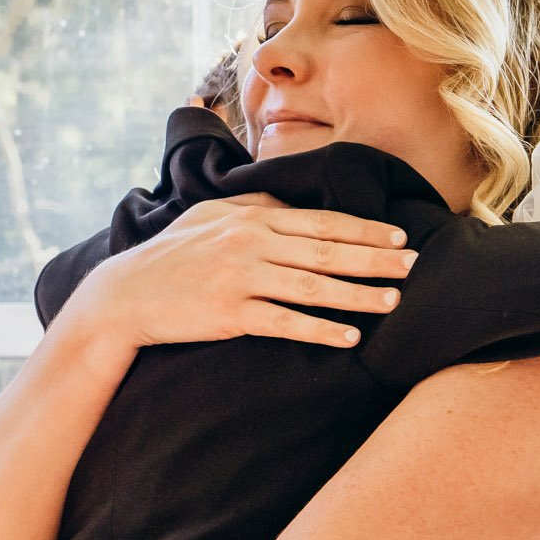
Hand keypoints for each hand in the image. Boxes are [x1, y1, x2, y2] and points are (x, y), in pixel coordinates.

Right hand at [64, 195, 415, 350]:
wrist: (125, 295)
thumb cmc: (170, 254)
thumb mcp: (208, 215)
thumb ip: (251, 205)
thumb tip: (288, 203)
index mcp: (251, 217)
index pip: (320, 221)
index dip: (364, 229)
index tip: (398, 236)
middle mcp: (251, 243)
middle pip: (326, 250)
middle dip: (375, 258)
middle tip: (413, 265)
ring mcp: (241, 279)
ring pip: (313, 285)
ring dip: (357, 294)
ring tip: (392, 301)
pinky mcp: (231, 314)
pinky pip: (286, 323)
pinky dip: (320, 329)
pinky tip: (348, 337)